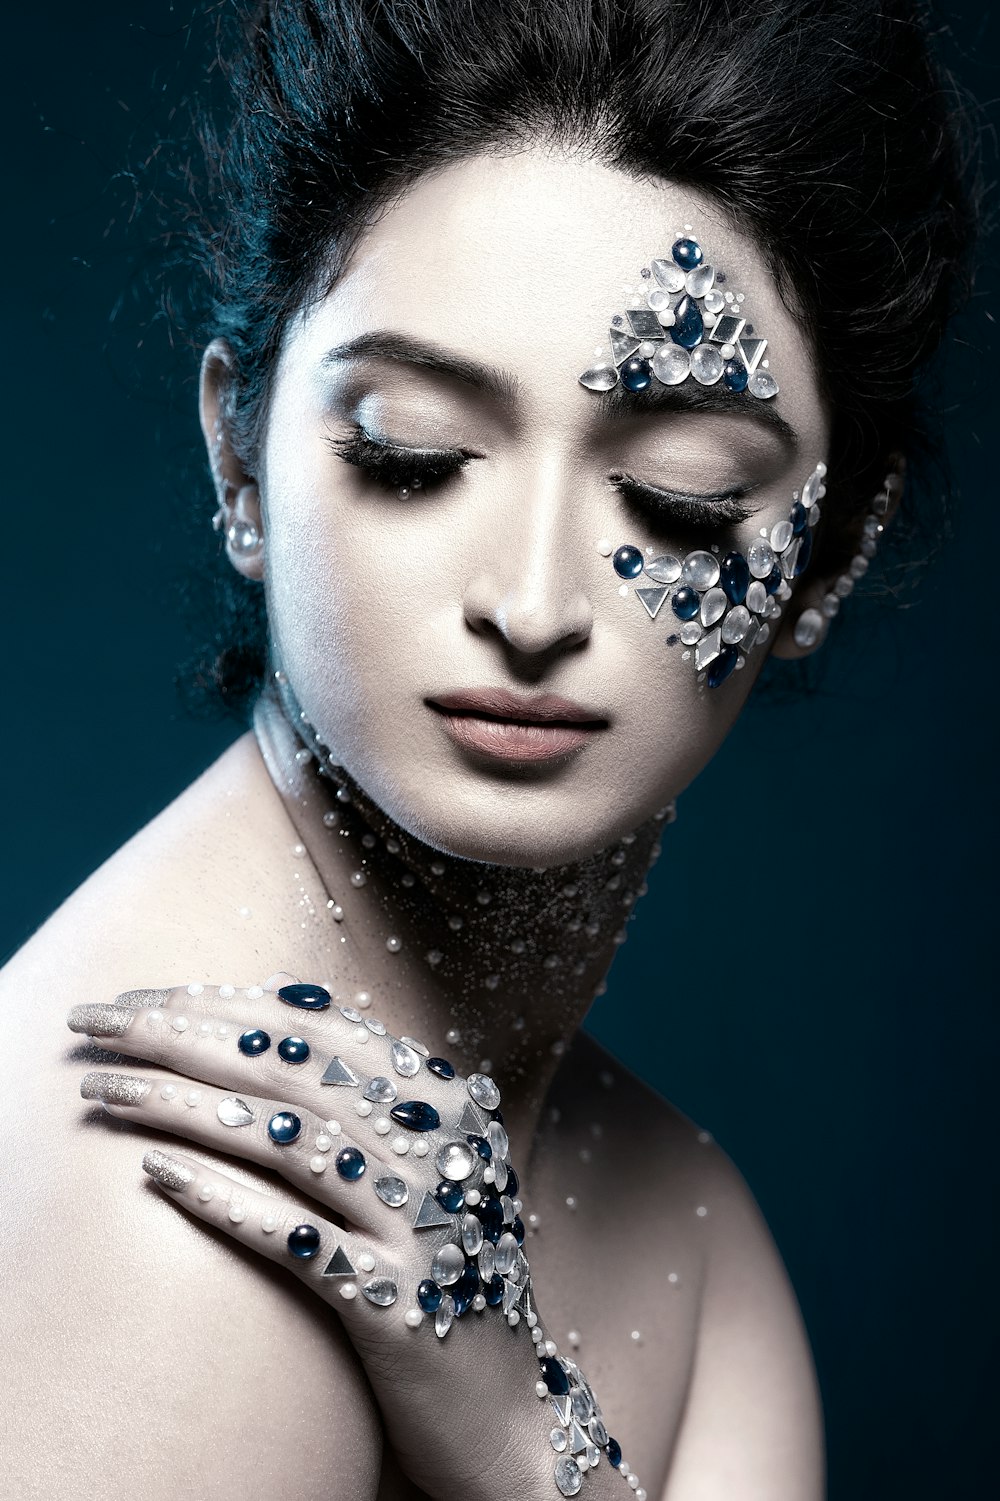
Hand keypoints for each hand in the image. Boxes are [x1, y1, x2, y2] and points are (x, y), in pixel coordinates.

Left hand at [67, 978, 626, 1500]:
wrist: (505, 1405)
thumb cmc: (442, 1266)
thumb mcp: (425, 1164)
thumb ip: (364, 1095)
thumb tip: (254, 1019)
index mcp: (445, 1098)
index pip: (317, 1024)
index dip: (220, 1003)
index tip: (139, 998)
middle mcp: (439, 1147)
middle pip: (290, 1068)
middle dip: (181, 1036)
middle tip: (98, 1024)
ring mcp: (421, 1223)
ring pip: (285, 1139)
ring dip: (181, 1107)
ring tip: (104, 1092)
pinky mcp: (397, 1302)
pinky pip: (294, 1237)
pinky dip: (221, 1199)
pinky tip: (155, 1174)